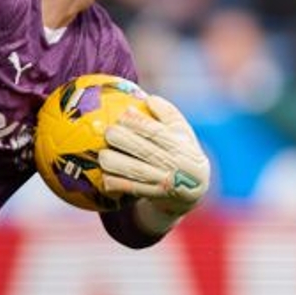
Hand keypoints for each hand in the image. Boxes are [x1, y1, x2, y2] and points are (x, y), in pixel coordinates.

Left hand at [98, 94, 210, 217]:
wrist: (193, 190)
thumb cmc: (183, 151)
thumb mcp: (183, 132)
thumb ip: (168, 114)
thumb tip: (149, 98)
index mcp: (183, 147)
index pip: (158, 133)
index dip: (140, 123)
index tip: (123, 114)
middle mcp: (175, 165)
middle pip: (146, 151)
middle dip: (125, 141)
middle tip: (108, 132)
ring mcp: (166, 182)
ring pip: (138, 173)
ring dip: (118, 164)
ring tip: (102, 156)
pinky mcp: (156, 196)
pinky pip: (134, 190)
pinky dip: (118, 184)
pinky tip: (104, 179)